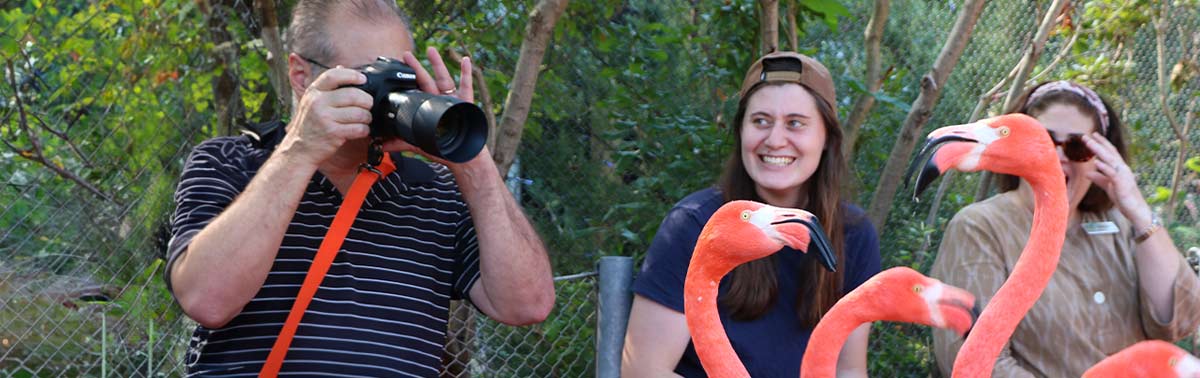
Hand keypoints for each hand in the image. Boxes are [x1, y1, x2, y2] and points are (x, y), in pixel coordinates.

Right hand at [279, 67, 372, 168]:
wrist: (298, 149)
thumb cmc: (309, 124)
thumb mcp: (312, 100)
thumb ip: (327, 86)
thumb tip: (342, 68)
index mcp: (314, 91)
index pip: (334, 75)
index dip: (352, 75)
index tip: (363, 79)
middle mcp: (318, 102)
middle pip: (353, 95)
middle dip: (367, 101)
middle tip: (368, 105)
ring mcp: (325, 118)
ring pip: (359, 113)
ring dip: (367, 117)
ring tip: (364, 119)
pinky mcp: (333, 133)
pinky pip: (358, 128)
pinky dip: (364, 129)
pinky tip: (361, 130)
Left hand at [380, 47, 476, 163]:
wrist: (463, 156)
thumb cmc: (443, 148)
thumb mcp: (419, 144)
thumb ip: (400, 143)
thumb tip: (380, 146)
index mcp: (429, 107)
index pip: (416, 90)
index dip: (408, 79)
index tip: (397, 69)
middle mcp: (439, 101)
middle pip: (426, 80)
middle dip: (416, 67)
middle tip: (405, 54)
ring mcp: (453, 100)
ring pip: (444, 78)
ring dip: (438, 64)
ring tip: (430, 50)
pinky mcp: (466, 103)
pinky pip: (467, 86)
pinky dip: (467, 73)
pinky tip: (466, 60)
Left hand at [1082, 132, 1152, 224]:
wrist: (1135, 209)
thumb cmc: (1123, 197)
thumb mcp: (1107, 186)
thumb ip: (1099, 178)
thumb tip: (1087, 173)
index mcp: (1119, 168)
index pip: (1110, 152)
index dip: (1102, 143)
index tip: (1093, 135)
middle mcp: (1122, 168)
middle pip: (1109, 153)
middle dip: (1097, 143)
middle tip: (1086, 136)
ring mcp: (1122, 175)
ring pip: (1109, 159)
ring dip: (1098, 150)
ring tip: (1089, 143)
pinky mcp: (1121, 183)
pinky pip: (1112, 173)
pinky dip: (1104, 167)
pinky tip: (1096, 162)